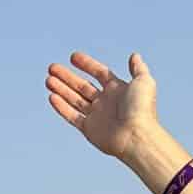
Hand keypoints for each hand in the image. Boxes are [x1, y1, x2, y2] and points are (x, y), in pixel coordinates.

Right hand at [45, 49, 160, 161]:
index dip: (86, 64)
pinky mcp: (90, 130)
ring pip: (74, 100)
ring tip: (48, 80)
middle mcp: (106, 102)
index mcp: (117, 90)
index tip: (73, 57)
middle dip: (67, 77)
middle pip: (82, 86)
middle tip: (52, 68)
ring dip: (61, 89)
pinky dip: (62, 107)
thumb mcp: (144, 82)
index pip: (99, 73)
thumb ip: (138, 69)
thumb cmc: (142, 110)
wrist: (137, 137)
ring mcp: (97, 116)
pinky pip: (73, 117)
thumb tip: (134, 56)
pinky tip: (51, 97)